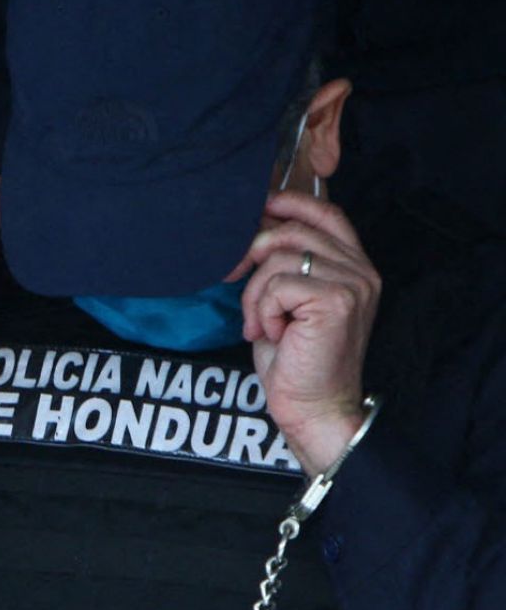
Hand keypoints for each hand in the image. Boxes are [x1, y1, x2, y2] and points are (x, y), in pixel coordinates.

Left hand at [229, 192, 380, 474]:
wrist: (312, 407)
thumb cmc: (296, 360)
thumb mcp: (288, 302)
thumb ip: (284, 265)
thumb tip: (255, 227)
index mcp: (354, 267)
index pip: (326, 213)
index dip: (291, 202)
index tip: (262, 206)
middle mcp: (361, 270)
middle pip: (291, 230)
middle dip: (255, 260)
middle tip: (249, 298)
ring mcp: (352, 284)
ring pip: (278, 257)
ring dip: (255, 294)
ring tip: (263, 325)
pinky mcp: (335, 300)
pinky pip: (277, 284)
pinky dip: (263, 310)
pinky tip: (274, 334)